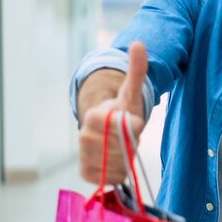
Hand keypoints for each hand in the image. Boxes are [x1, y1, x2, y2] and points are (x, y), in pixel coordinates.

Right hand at [78, 41, 147, 183]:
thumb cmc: (121, 109)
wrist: (105, 129)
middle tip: (128, 136)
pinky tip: (115, 162)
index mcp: (95, 116)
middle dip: (132, 144)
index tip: (133, 122)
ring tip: (121, 147)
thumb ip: (137, 69)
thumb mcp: (131, 90)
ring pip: (119, 165)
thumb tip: (138, 43)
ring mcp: (83, 154)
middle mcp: (84, 136)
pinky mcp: (84, 172)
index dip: (135, 128)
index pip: (125, 128)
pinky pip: (110, 178)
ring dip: (126, 159)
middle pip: (124, 150)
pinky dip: (118, 173)